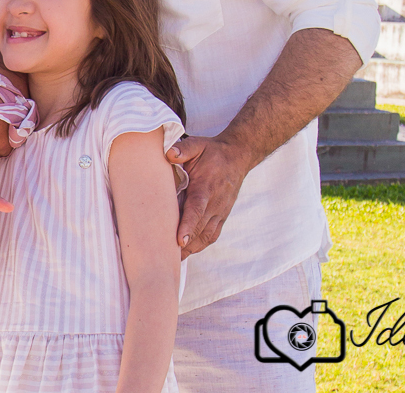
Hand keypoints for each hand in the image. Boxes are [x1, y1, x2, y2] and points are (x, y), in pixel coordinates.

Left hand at [167, 136, 249, 259]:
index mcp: (206, 187)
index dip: (188, 226)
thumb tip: (169, 154)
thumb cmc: (213, 152)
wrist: (238, 157)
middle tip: (166, 257)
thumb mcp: (197, 145)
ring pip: (206, 236)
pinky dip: (200, 245)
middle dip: (185, 244)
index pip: (197, 210)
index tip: (179, 240)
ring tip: (173, 259)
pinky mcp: (222, 216)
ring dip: (191, 248)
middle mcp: (215, 203)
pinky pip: (212, 235)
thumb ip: (183, 149)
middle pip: (200, 229)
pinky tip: (187, 251)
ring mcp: (220, 212)